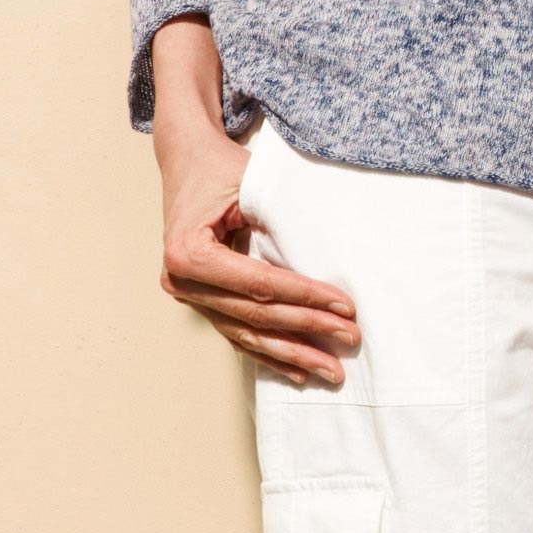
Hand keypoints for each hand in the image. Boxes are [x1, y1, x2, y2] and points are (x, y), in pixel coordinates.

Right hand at [150, 18, 355, 387]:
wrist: (188, 160)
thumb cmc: (221, 169)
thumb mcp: (251, 185)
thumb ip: (279, 223)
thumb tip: (324, 262)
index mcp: (188, 251)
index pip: (259, 283)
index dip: (305, 297)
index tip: (346, 306)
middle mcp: (182, 281)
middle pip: (256, 314)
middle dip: (308, 329)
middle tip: (350, 339)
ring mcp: (189, 296)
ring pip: (248, 333)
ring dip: (293, 354)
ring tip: (331, 372)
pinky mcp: (202, 302)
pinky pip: (239, 334)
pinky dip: (270, 353)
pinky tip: (299, 372)